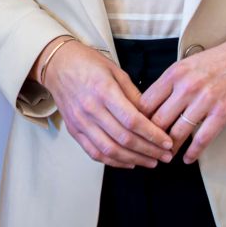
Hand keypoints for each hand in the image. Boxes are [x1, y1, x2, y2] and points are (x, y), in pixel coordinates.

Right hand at [36, 38, 172, 167]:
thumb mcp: (116, 71)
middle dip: (149, 150)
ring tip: (152, 162)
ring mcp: (80, 122)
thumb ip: (134, 95)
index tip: (167, 141)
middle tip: (166, 156)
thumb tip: (152, 117)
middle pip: (124, 138)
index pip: (132, 120)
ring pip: (110, 150)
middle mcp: (91, 109)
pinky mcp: (74, 130)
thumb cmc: (88, 63)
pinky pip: (95, 153)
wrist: (58, 65)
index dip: (152, 135)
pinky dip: (114, 162)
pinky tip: (129, 163)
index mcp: (104, 91)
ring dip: (134, 160)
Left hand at [139, 33, 225, 164]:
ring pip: (177, 133)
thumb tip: (152, 105)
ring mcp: (204, 100)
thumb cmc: (219, 60)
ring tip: (166, 156)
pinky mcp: (222, 113)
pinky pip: (202, 139)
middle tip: (149, 149)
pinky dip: (192, 152)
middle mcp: (186, 87)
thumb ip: (170, 83)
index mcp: (174, 73)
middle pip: (158, 121)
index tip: (138, 131)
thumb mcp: (187, 64)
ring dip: (170, 148)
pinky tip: (188, 158)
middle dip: (151, 139)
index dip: (138, 121)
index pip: (145, 103)